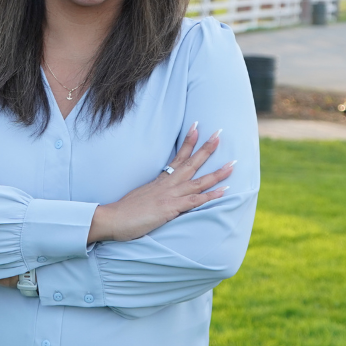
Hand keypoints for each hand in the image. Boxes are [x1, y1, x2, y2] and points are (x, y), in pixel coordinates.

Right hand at [87, 126, 232, 243]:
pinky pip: (194, 201)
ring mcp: (170, 195)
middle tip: (220, 133)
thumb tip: (159, 192)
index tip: (197, 127)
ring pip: (198, 181)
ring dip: (217, 172)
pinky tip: (224, 191)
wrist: (112, 218)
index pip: (178, 157)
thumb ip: (153, 192)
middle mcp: (167, 185)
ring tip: (232, 164)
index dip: (188, 142)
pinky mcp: (170, 208)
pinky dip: (210, 196)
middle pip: (191, 163)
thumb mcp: (141, 195)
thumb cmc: (124, 211)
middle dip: (207, 148)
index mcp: (160, 181)